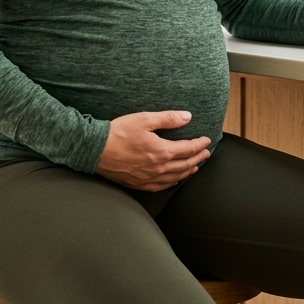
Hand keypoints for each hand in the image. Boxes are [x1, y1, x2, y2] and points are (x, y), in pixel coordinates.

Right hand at [95, 111, 210, 191]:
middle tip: (206, 153)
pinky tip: (175, 180)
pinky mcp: (139, 184)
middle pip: (185, 164)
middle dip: (198, 158)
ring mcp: (149, 178)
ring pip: (176, 177)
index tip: (207, 140)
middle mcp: (159, 168)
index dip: (199, 144)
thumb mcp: (145, 119)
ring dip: (188, 171)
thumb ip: (168, 118)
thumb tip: (188, 117)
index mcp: (162, 151)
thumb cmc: (119, 132)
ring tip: (195, 166)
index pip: (188, 149)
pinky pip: (162, 186)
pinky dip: (173, 182)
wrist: (96, 150)